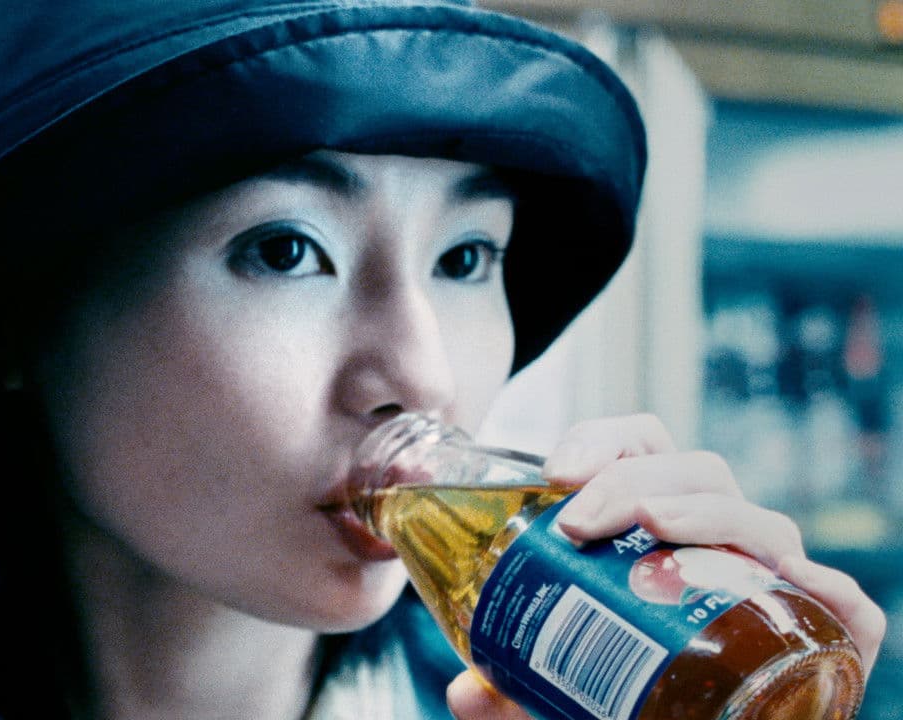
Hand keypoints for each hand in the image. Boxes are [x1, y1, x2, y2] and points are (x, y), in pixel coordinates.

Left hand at [444, 414, 887, 718]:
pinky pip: (844, 604)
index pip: (642, 447)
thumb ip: (509, 687)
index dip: (604, 441)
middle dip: (632, 482)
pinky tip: (797, 583)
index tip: (555, 472)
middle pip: (695, 472)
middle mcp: (719, 541)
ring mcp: (770, 582)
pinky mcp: (821, 634)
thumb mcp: (552, 687)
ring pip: (760, 522)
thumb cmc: (620, 695)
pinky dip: (827, 590)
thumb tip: (464, 695)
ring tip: (655, 527)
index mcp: (659, 525)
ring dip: (705, 512)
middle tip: (576, 521)